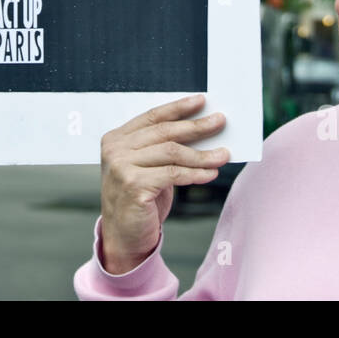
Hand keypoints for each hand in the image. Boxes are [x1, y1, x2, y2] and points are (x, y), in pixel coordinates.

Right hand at [98, 94, 228, 273]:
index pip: (152, 116)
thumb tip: (201, 129)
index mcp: (116, 138)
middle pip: (164, 132)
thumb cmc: (139, 198)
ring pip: (172, 152)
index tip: (201, 100)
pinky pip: (173, 174)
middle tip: (220, 121)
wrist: (123, 236)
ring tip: (223, 154)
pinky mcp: (133, 186)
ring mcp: (121, 167)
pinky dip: (196, 174)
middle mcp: (115, 149)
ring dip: (202, 154)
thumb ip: (162, 147)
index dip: (178, 107)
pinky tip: (211, 174)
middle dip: (196, 126)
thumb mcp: (146, 167)